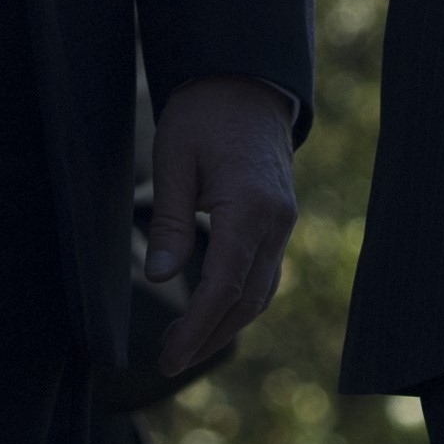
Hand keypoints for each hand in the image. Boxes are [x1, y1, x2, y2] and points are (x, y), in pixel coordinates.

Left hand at [146, 75, 296, 377]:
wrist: (245, 84)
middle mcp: (276, 222)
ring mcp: (284, 224)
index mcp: (250, 207)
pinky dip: (239, 300)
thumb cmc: (203, 114)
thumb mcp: (174, 159)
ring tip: (183, 345)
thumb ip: (170, 221)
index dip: (197, 327)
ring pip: (260, 292)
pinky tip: (212, 312)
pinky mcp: (279, 222)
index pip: (225, 286)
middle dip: (209, 336)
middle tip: (168, 359)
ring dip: (225, 324)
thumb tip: (159, 278)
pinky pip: (264, 273)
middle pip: (247, 300)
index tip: (169, 355)